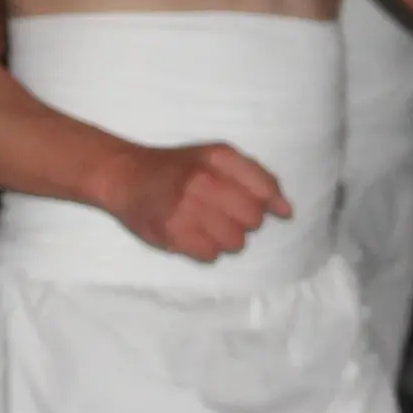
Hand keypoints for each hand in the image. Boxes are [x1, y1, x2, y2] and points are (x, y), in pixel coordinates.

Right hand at [105, 138, 290, 263]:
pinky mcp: (173, 233)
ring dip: (226, 239)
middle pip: (253, 220)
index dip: (267, 204)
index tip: (260, 209)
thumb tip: (286, 211)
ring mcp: (187, 208)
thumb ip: (256, 178)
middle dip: (244, 222)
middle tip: (223, 213)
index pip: (265, 190)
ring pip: (236, 243)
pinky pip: (211, 256)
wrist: (125, 175)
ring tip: (206, 224)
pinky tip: (192, 234)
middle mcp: (204, 180)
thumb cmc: (178, 167)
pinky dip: (206, 250)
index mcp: (219, 157)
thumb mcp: (216, 156)